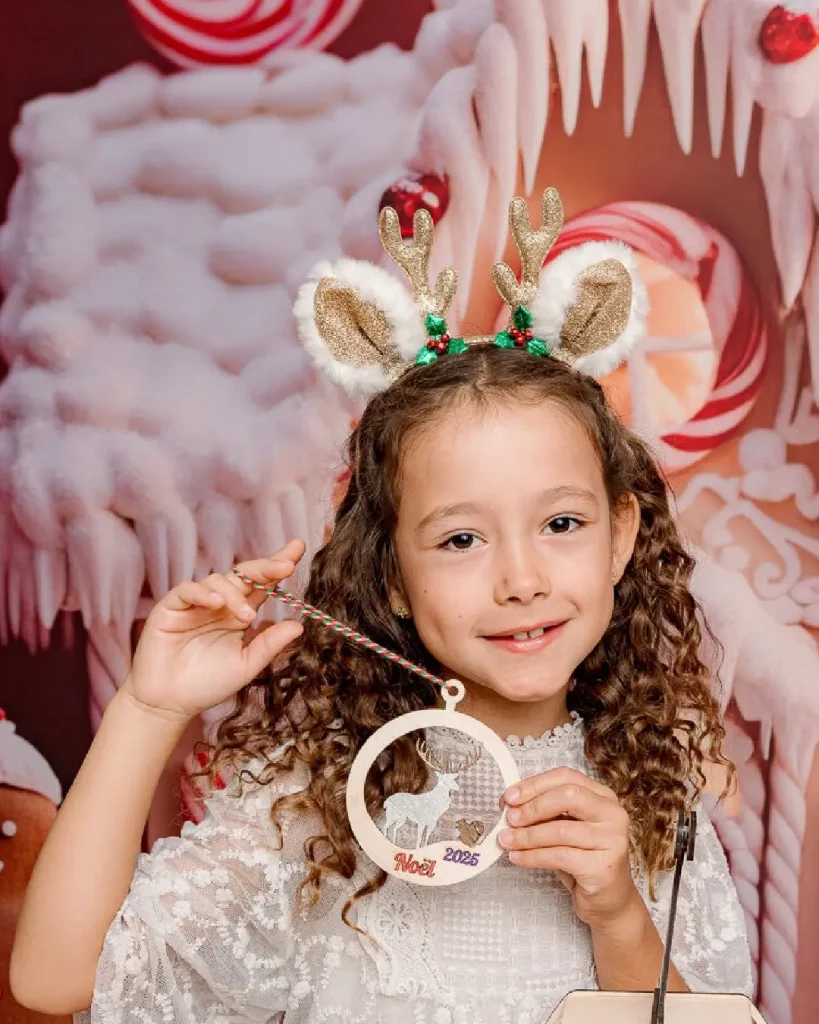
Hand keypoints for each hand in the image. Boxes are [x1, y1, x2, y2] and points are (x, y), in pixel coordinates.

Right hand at [122, 539, 305, 722]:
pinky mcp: (171, 607)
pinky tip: (217, 604)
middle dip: (266, 567)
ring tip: (247, 616)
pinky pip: (187, 590)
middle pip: (244, 575)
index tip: (298, 549)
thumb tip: (300, 625)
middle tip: (286, 566)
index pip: (262, 584)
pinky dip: (202, 593)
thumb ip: (269, 645)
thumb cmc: (207, 684)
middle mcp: (220, 603)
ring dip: (235, 594)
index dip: (279, 566)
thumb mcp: (246, 666)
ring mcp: (195, 604)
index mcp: (240, 613)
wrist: (169, 704)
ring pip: (218, 581)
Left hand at [498, 767, 637, 928]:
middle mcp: (613, 813)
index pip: (566, 777)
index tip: (510, 796)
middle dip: (533, 806)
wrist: (609, 901)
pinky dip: (532, 856)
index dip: (534, 784)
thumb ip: (545, 813)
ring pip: (560, 830)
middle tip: (509, 818)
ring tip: (506, 840)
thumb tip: (511, 805)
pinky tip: (517, 858)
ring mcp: (612, 840)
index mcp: (603, 796)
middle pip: (568, 796)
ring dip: (527, 836)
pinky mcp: (603, 866)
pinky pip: (559, 856)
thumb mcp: (564, 828)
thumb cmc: (583, 860)